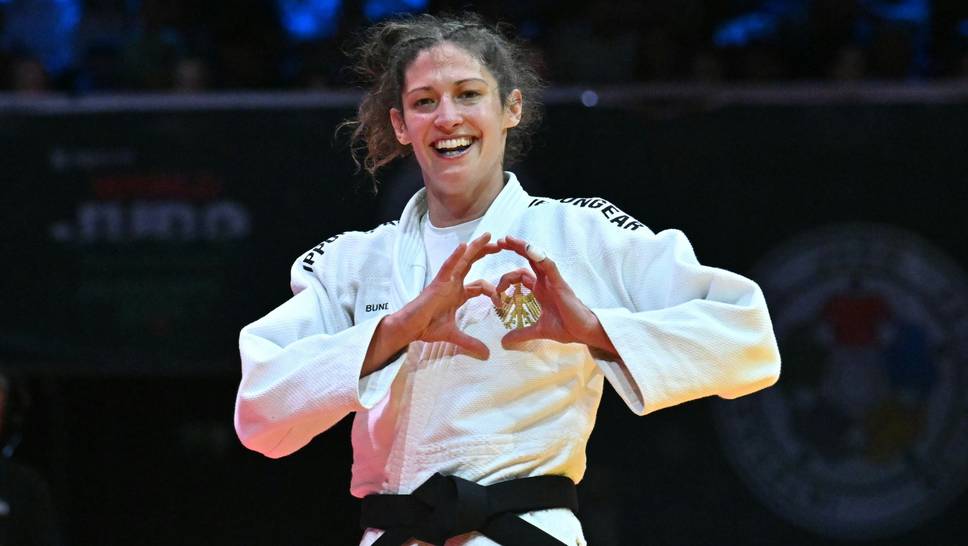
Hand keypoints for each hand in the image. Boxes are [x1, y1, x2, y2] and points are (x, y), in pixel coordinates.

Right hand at [395, 232, 499, 358]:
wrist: (410, 328)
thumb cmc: (427, 328)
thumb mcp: (455, 335)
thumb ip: (471, 343)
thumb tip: (486, 355)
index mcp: (458, 293)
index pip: (480, 285)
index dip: (493, 291)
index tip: (501, 303)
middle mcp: (453, 283)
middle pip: (472, 263)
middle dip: (486, 253)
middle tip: (502, 244)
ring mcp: (446, 281)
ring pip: (463, 260)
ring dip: (476, 248)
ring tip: (488, 236)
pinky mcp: (438, 282)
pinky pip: (448, 266)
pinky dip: (456, 256)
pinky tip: (464, 246)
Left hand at [493, 235, 617, 355]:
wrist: (584, 332)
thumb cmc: (567, 328)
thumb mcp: (537, 330)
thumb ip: (521, 334)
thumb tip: (504, 342)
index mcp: (539, 289)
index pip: (520, 275)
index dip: (505, 279)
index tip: (496, 294)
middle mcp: (545, 281)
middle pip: (528, 259)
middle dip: (514, 249)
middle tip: (499, 242)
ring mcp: (552, 280)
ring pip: (537, 257)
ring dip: (522, 247)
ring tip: (508, 239)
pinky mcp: (559, 282)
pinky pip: (549, 265)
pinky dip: (539, 256)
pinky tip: (528, 249)